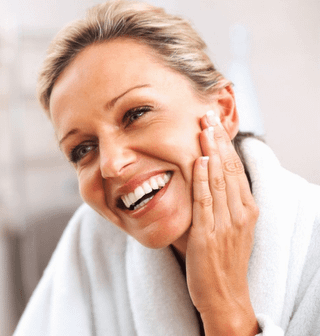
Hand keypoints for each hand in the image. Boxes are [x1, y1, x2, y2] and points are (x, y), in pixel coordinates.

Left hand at [186, 111, 259, 334]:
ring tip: (204, 127)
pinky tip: (201, 161)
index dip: (225, 144)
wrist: (225, 296)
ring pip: (220, 180)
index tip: (214, 123)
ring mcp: (226, 225)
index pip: (235, 169)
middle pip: (230, 169)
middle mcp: (240, 214)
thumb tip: (205, 177)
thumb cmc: (221, 262)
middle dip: (218, 139)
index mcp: (246, 210)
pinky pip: (206, 202)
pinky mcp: (209, 236)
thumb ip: (219, 203)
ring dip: (212, 151)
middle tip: (208, 114)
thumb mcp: (227, 228)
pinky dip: (204, 179)